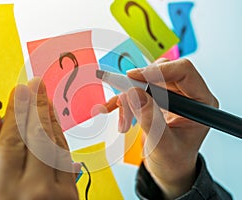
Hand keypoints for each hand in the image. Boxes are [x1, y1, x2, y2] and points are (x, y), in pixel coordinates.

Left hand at [0, 78, 78, 199]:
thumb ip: (65, 187)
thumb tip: (70, 164)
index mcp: (60, 196)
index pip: (58, 148)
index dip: (52, 121)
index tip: (49, 105)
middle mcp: (35, 191)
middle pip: (38, 138)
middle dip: (37, 107)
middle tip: (36, 86)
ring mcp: (3, 193)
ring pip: (11, 143)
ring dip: (15, 113)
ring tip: (19, 92)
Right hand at [105, 58, 217, 198]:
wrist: (168, 169)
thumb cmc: (174, 160)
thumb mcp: (162, 144)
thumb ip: (150, 120)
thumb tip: (134, 93)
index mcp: (200, 102)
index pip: (183, 71)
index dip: (157, 70)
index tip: (132, 77)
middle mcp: (187, 94)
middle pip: (159, 73)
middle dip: (136, 88)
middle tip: (122, 103)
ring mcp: (170, 96)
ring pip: (144, 82)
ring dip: (127, 98)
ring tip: (122, 123)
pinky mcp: (156, 99)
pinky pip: (135, 91)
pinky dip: (122, 100)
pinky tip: (110, 109)